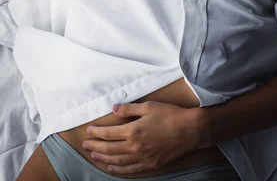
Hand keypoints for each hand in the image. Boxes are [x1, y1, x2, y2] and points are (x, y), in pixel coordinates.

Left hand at [82, 101, 201, 174]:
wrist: (189, 130)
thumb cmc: (170, 115)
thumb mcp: (149, 106)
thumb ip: (129, 109)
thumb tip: (113, 109)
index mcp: (133, 131)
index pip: (108, 133)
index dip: (96, 133)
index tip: (88, 131)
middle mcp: (134, 147)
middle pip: (109, 148)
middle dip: (95, 146)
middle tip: (85, 145)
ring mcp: (142, 158)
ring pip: (117, 161)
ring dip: (103, 158)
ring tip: (94, 155)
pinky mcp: (150, 165)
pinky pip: (130, 170)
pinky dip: (118, 170)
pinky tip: (111, 168)